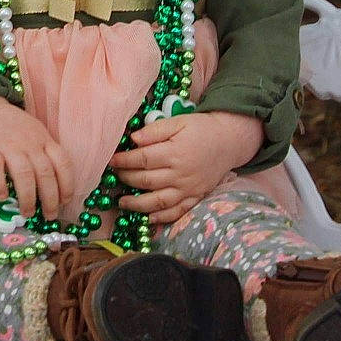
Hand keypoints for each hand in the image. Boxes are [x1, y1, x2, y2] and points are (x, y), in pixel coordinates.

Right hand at [0, 97, 73, 221]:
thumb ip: (44, 157)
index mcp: (44, 140)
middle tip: (49, 216)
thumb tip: (54, 193)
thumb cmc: (13, 130)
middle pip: (45, 172)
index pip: (63, 163)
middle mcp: (29, 144)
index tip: (65, 202)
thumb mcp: (35, 136)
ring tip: (27, 213)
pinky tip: (2, 197)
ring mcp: (8, 146)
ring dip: (28, 197)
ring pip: (24, 173)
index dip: (67, 185)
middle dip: (50, 198)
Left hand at [110, 111, 263, 224]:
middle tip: (115, 176)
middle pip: (146, 180)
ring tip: (122, 202)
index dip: (124, 161)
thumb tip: (133, 139)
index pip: (142, 159)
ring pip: (158, 201)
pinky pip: (177, 212)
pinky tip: (149, 218)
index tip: (111, 160)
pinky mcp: (195, 197)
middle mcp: (180, 174)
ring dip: (137, 204)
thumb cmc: (201, 129)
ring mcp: (188, 189)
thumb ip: (155, 130)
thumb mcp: (178, 122)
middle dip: (126, 179)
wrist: (229, 142)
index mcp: (174, 153)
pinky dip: (162, 218)